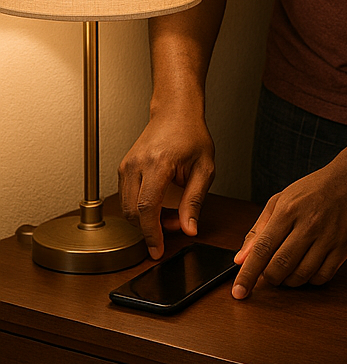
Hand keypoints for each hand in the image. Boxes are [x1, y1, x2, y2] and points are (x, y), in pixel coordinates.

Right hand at [118, 111, 215, 259]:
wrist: (176, 113)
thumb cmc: (192, 135)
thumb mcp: (204, 168)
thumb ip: (195, 201)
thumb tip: (189, 229)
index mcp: (158, 163)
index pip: (147, 208)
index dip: (151, 234)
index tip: (157, 250)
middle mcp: (137, 164)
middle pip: (133, 212)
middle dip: (152, 228)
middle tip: (176, 225)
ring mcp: (126, 166)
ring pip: (128, 208)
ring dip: (147, 220)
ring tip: (172, 213)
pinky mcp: (123, 169)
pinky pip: (127, 198)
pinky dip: (142, 209)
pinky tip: (161, 205)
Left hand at [230, 157, 346, 299]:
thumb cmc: (314, 190)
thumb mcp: (281, 201)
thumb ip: (258, 230)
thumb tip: (241, 260)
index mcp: (289, 210)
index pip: (262, 249)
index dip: (247, 274)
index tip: (238, 292)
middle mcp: (309, 224)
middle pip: (279, 267)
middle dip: (269, 277)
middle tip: (270, 271)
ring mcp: (328, 237)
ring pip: (300, 276)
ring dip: (289, 280)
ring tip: (289, 268)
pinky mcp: (344, 247)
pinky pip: (322, 277)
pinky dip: (310, 279)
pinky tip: (308, 267)